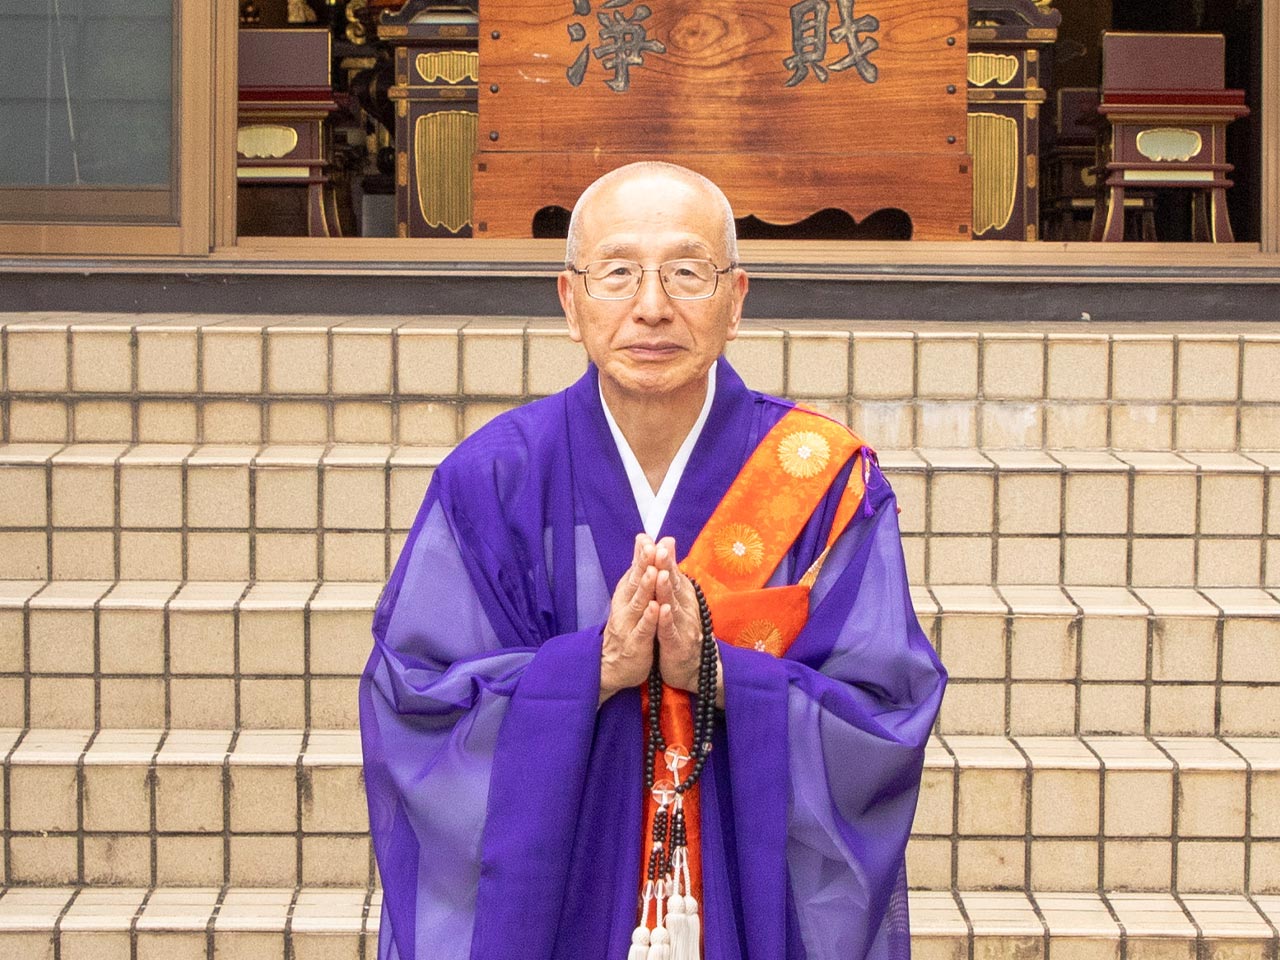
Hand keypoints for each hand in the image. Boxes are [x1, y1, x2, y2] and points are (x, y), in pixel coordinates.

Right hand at [599, 534, 657, 704]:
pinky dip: (649, 619)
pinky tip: (655, 608)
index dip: (640, 555)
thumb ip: (638, 574)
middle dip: (643, 565)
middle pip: (634, 583)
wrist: (611, 666)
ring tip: (655, 571)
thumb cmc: (626, 628)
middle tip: (651, 547)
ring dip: (647, 587)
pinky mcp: (636, 644)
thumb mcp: (630, 599)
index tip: (647, 537)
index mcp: (625, 595)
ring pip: (639, 604)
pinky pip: (643, 630)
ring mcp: (629, 625)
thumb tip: (643, 545)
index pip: (633, 571)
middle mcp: (624, 607)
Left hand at [652, 537, 706, 693]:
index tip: (656, 539)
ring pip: (673, 605)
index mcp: (682, 594)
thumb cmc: (681, 627)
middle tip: (660, 549)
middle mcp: (685, 606)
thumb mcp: (675, 596)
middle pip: (674, 583)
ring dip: (667, 590)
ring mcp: (682, 625)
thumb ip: (670, 570)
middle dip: (666, 566)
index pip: (672, 571)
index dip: (664, 556)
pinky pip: (671, 631)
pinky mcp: (677, 644)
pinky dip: (667, 620)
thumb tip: (666, 540)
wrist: (694, 666)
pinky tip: (663, 610)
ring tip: (661, 575)